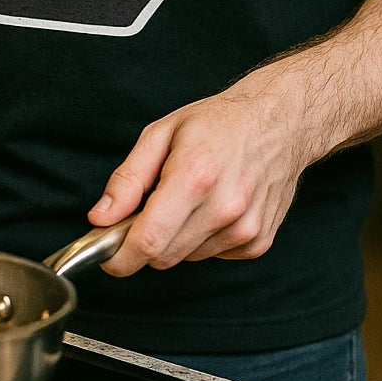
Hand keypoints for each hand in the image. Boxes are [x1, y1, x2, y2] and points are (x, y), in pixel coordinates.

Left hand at [87, 68, 308, 274]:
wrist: (281, 122)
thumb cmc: (219, 122)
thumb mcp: (162, 133)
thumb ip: (128, 178)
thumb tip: (100, 218)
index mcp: (194, 175)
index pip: (148, 240)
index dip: (119, 256)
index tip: (107, 255)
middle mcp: (223, 207)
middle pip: (163, 256)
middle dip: (146, 241)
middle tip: (149, 210)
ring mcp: (245, 228)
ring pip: (187, 258)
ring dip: (178, 238)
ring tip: (191, 198)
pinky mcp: (258, 242)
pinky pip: (214, 257)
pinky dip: (204, 239)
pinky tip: (215, 206)